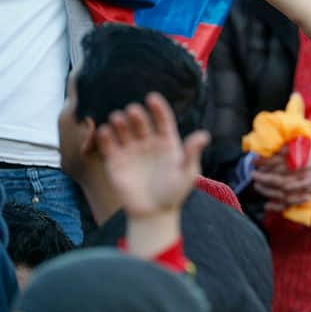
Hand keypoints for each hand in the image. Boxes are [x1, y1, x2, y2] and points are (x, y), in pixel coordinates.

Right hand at [95, 93, 208, 257]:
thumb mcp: (187, 173)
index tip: (152, 98)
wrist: (154, 213)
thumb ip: (192, 154)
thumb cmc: (174, 192)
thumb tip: (204, 135)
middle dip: (137, 115)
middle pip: (141, 123)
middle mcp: (148, 142)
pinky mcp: (115, 161)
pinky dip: (105, 137)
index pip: (162, 120)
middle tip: (133, 110)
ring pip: (123, 130)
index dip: (158, 109)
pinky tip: (105, 131)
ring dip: (120, 122)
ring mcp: (131, 150)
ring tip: (118, 118)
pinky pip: (108, 145)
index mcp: (167, 141)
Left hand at [252, 140, 310, 210]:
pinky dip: (279, 205)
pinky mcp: (309, 193)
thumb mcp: (310, 142)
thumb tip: (273, 146)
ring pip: (284, 190)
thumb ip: (293, 143)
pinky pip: (292, 202)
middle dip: (263, 176)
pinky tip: (268, 204)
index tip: (254, 160)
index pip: (280, 160)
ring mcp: (308, 184)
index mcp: (305, 156)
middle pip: (280, 176)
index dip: (265, 161)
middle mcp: (306, 171)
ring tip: (257, 186)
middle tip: (252, 174)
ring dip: (268, 189)